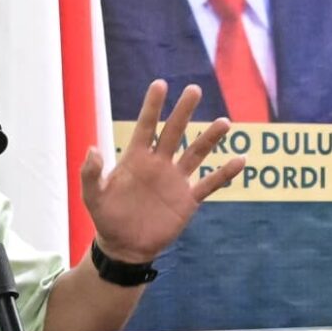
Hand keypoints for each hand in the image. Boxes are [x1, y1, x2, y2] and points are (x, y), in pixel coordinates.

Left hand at [79, 80, 247, 264]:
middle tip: (194, 90)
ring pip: (196, 153)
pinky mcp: (188, 200)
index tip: (160, 84)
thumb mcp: (93, 197)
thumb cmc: (107, 218)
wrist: (125, 246)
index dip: (152, 106)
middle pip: (174, 132)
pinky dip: (225, 174)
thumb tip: (93, 149)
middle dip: (183, 111)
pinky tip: (240, 161)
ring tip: (224, 122)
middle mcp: (159, 164)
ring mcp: (175, 181)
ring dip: (210, 138)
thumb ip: (91, 174)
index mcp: (136, 159)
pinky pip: (209, 183)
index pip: (146, 126)